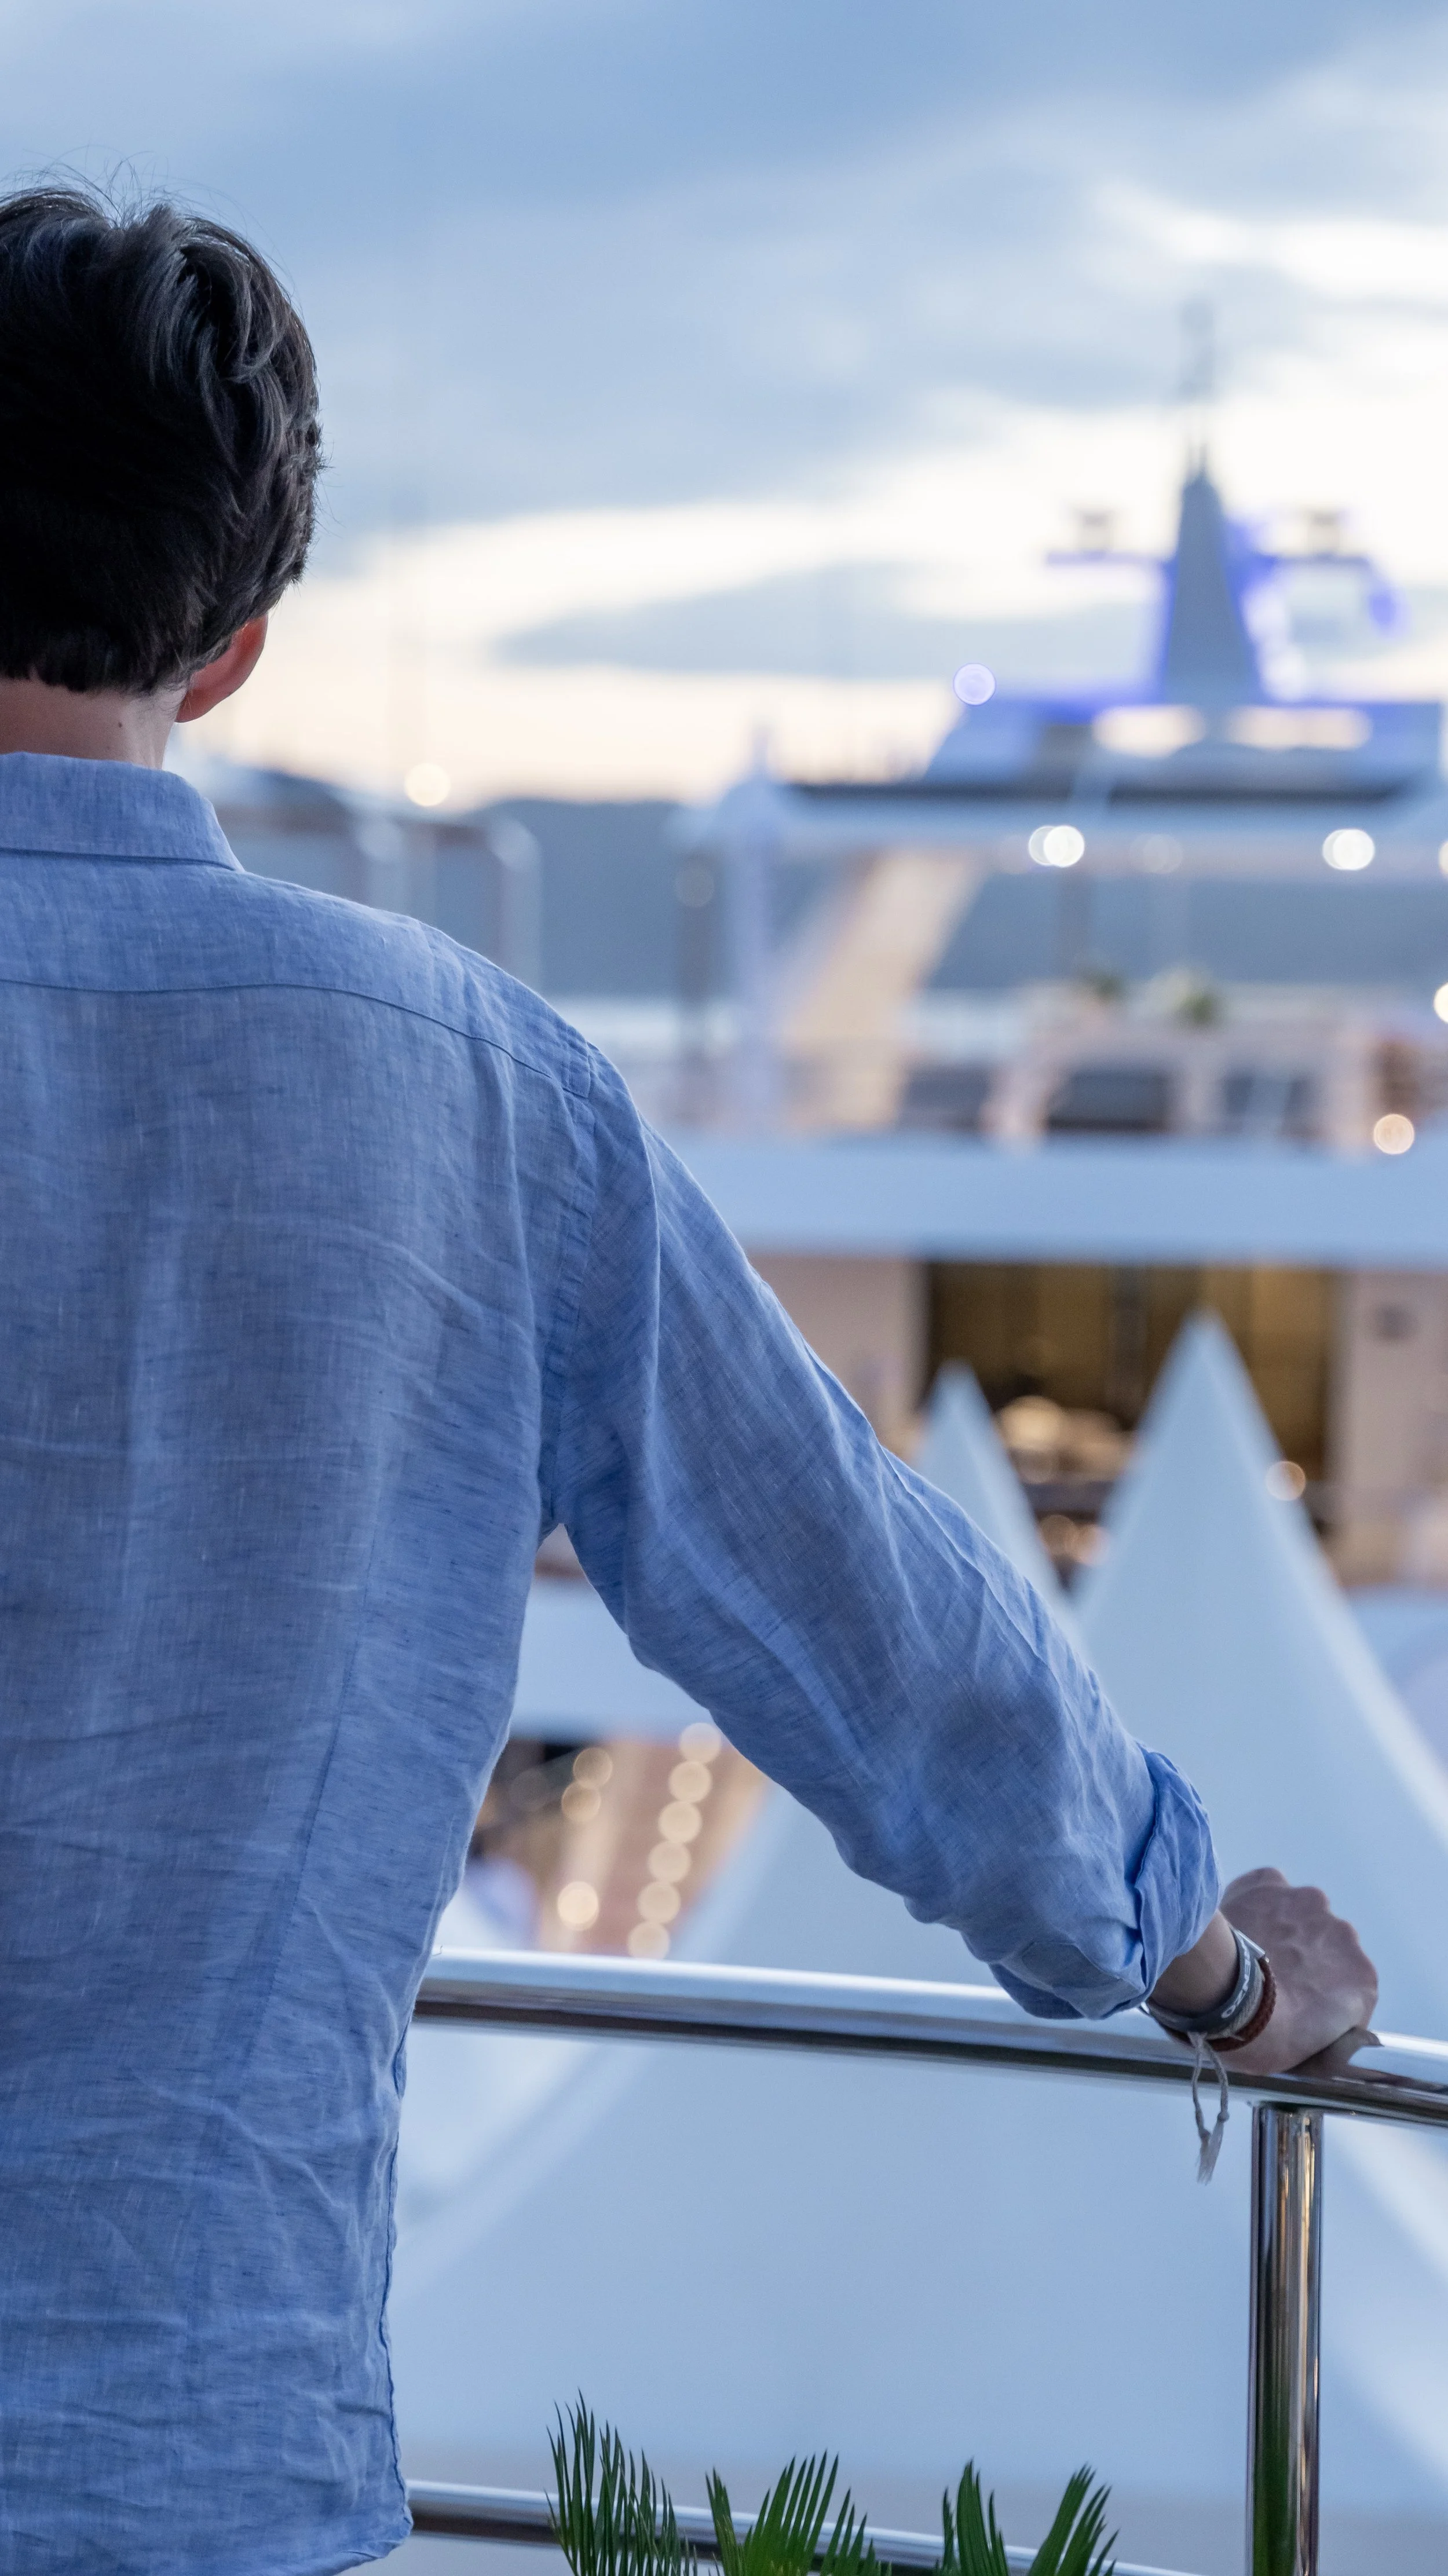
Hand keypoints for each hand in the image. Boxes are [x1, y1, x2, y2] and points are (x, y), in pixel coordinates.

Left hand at [1219, 1868, 1377, 2073]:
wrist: (1225, 2002)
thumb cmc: (1266, 2038)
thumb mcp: (1313, 2049)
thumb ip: (1326, 2022)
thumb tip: (1311, 2021)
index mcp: (1362, 1979)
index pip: (1345, 1984)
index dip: (1317, 1992)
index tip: (1295, 2002)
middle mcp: (1344, 1934)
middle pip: (1322, 1945)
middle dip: (1300, 1957)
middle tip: (1266, 1977)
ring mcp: (1308, 1903)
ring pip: (1294, 1914)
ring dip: (1278, 1927)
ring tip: (1245, 1950)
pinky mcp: (1270, 1883)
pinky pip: (1265, 1888)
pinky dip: (1253, 1902)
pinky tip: (1235, 1924)